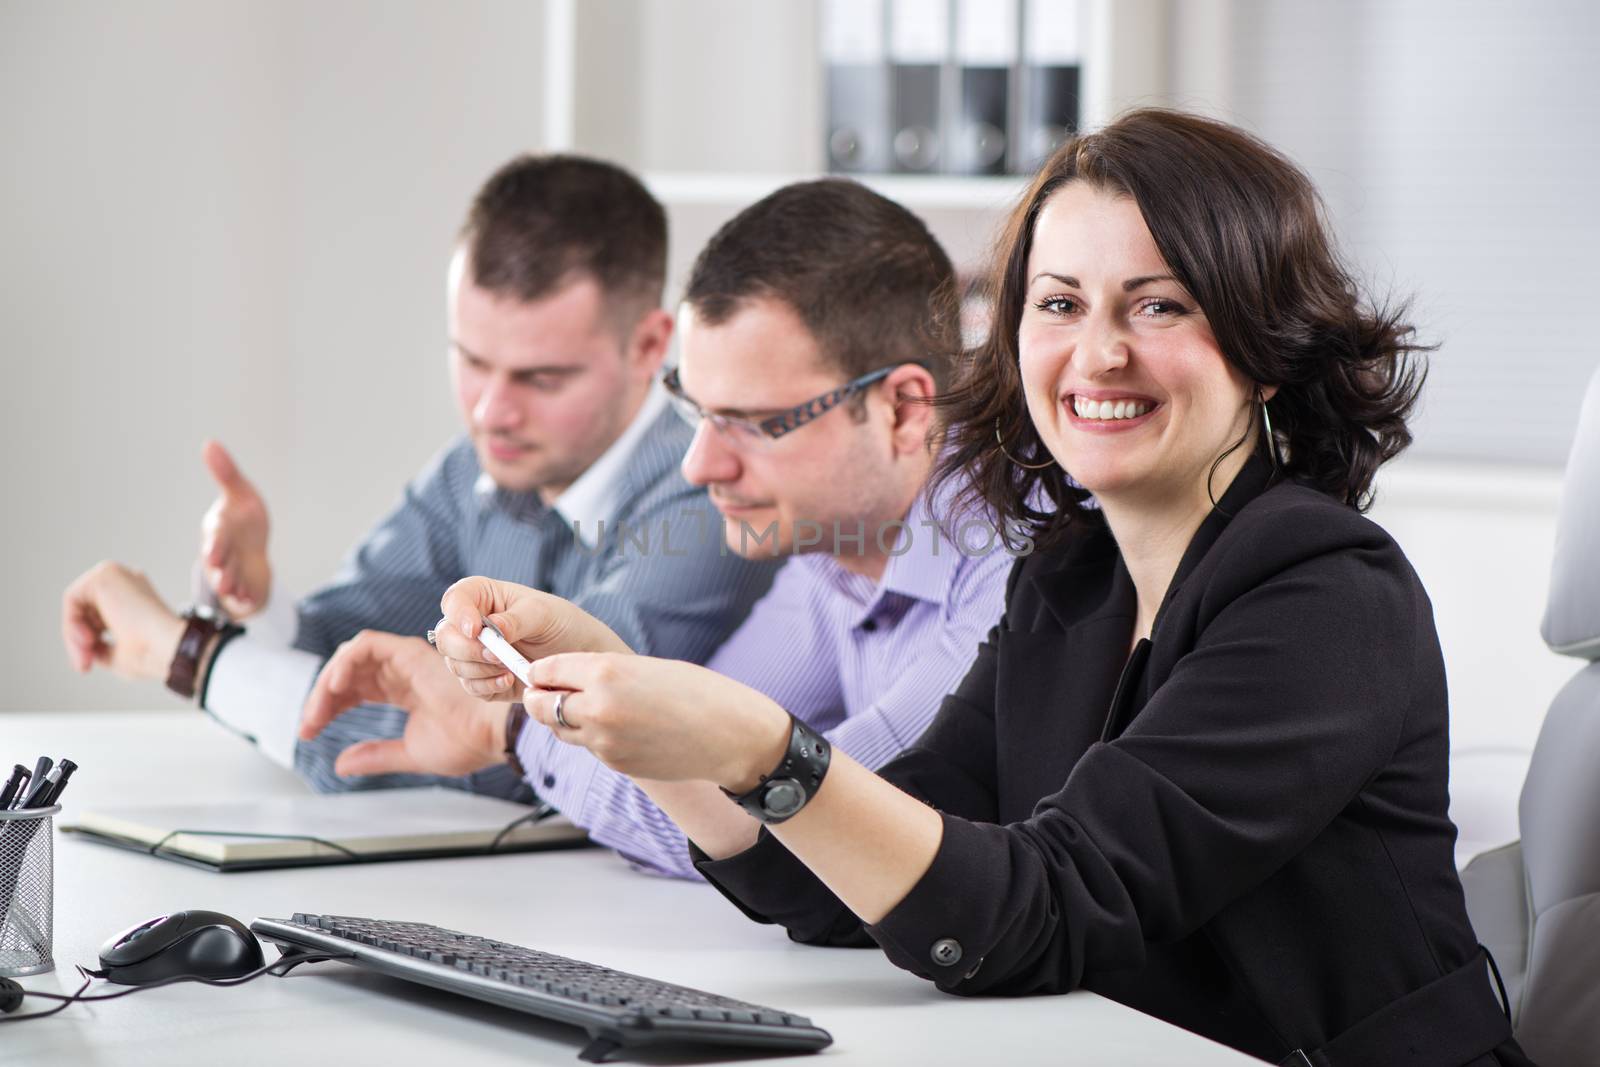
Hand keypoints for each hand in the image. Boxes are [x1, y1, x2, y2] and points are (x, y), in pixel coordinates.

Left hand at [61, 561, 185, 680]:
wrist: (170, 647)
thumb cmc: (153, 653)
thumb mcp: (118, 656)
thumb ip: (100, 648)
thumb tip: (85, 648)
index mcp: (136, 598)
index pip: (97, 617)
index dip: (87, 643)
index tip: (88, 665)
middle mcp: (127, 584)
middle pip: (84, 610)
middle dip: (78, 640)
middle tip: (85, 664)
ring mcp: (117, 576)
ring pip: (76, 604)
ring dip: (73, 634)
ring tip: (87, 653)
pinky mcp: (106, 574)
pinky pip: (72, 598)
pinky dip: (72, 622)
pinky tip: (87, 638)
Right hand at [199, 440, 271, 618]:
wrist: (253, 552)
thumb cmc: (244, 520)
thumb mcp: (241, 494)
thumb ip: (227, 473)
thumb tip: (210, 443)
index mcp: (219, 530)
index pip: (216, 537)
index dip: (215, 546)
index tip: (214, 554)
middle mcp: (221, 553)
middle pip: (220, 564)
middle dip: (220, 571)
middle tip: (222, 579)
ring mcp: (232, 572)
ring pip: (230, 582)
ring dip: (232, 587)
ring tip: (234, 591)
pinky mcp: (244, 588)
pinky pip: (245, 596)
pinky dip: (247, 599)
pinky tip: (250, 601)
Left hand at [299, 630, 506, 777]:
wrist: (492, 733)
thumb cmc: (467, 742)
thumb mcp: (409, 754)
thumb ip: (376, 756)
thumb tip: (341, 764)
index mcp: (405, 690)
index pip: (355, 690)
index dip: (328, 708)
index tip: (310, 733)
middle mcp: (403, 671)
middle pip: (348, 674)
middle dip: (321, 698)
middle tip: (308, 726)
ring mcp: (406, 659)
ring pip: (352, 656)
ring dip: (328, 681)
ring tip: (318, 710)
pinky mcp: (410, 652)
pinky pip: (365, 645)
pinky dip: (344, 662)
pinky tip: (335, 689)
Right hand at [435, 576, 631, 700]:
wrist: (579, 657)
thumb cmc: (561, 624)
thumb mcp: (543, 614)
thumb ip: (515, 620)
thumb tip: (490, 628)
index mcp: (482, 597)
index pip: (454, 600)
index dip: (458, 614)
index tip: (476, 629)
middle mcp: (471, 624)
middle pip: (445, 637)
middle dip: (468, 649)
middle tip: (497, 655)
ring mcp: (474, 653)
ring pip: (455, 664)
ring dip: (480, 669)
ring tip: (510, 667)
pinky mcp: (482, 679)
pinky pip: (470, 686)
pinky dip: (487, 685)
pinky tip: (510, 680)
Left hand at [523, 653, 790, 788]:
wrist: (730, 737)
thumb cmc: (697, 692)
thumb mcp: (645, 667)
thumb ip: (602, 672)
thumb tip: (565, 680)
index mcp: (606, 672)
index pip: (546, 670)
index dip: (541, 670)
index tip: (542, 671)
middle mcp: (597, 707)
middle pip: (539, 705)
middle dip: (540, 697)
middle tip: (549, 692)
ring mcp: (603, 740)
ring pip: (559, 729)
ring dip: (562, 718)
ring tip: (587, 707)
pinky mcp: (613, 763)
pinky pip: (588, 746)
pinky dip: (591, 736)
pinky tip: (619, 727)